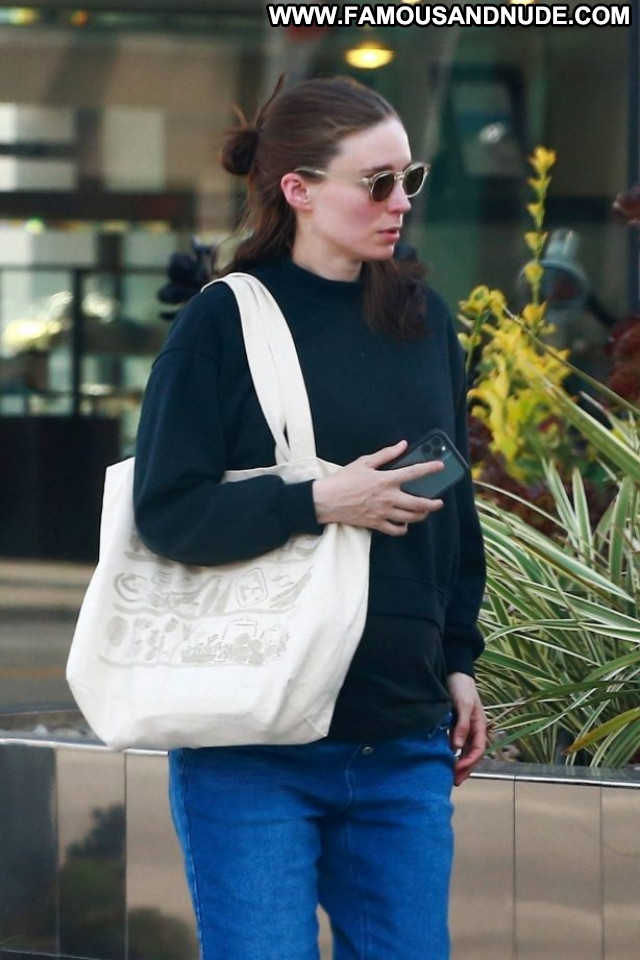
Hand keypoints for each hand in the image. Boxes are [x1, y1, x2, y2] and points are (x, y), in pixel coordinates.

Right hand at [312, 441, 444, 535]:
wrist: (326, 500)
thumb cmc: (343, 480)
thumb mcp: (363, 462)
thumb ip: (385, 454)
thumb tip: (402, 445)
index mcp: (385, 480)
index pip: (413, 473)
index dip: (430, 469)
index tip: (441, 467)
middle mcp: (388, 498)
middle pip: (418, 503)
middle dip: (433, 504)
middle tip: (439, 502)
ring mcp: (382, 513)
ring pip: (410, 518)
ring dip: (422, 515)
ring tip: (425, 512)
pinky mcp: (375, 524)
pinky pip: (395, 530)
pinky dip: (403, 528)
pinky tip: (405, 524)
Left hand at [447, 672, 486, 786]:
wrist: (454, 671)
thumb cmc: (461, 686)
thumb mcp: (463, 704)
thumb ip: (462, 725)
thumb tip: (457, 747)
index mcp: (480, 725)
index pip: (478, 750)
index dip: (469, 762)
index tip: (457, 771)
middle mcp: (473, 729)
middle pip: (472, 754)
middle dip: (465, 769)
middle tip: (454, 782)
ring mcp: (464, 727)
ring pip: (464, 750)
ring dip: (459, 763)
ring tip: (449, 775)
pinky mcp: (454, 724)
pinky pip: (455, 743)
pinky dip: (451, 753)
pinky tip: (443, 758)